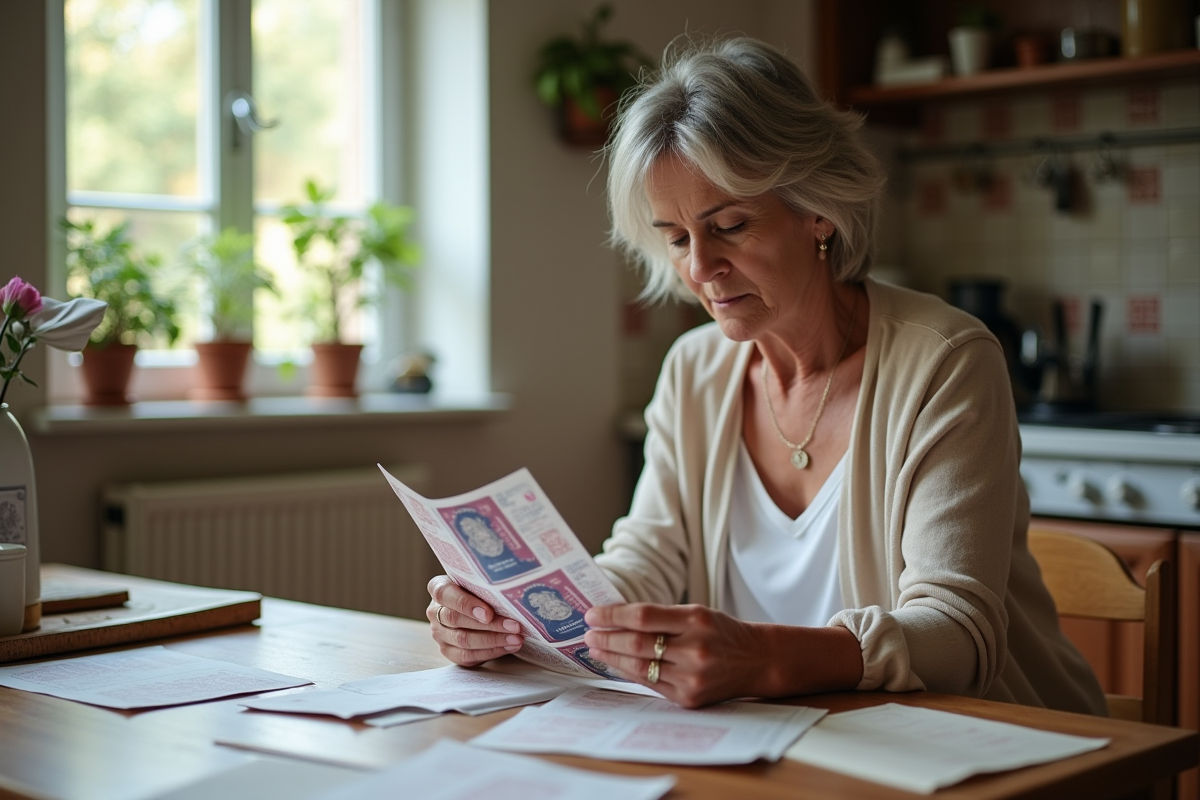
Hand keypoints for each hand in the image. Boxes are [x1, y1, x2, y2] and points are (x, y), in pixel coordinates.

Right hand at [426, 575, 524, 665]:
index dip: (466, 604)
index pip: (444, 594)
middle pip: (456, 620)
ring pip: (463, 640)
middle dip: (489, 624)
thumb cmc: (480, 589)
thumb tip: (508, 590)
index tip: (489, 613)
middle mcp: (435, 612)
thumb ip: (485, 584)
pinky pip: (468, 656)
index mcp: (438, 588)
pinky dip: (491, 652)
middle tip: (514, 626)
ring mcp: (440, 634)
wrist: (477, 604)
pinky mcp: (449, 652)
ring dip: (494, 640)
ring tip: (516, 638)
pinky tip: (509, 647)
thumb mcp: (479, 581)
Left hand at [583, 603, 767, 707]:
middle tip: (587, 633)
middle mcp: (695, 649)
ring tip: (596, 649)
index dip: (613, 615)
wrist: (757, 660)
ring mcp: (692, 677)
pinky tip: (617, 665)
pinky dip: (630, 673)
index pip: (643, 616)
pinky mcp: (689, 698)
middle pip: (637, 644)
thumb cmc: (721, 632)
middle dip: (607, 638)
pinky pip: (651, 684)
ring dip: (612, 658)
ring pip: (640, 667)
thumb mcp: (696, 613)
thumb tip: (615, 619)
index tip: (592, 614)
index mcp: (696, 620)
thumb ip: (660, 616)